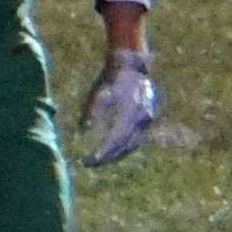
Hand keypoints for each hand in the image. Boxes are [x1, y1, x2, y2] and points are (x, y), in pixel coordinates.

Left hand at [78, 48, 159, 166]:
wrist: (133, 68)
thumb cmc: (113, 78)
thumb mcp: (100, 91)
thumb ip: (94, 109)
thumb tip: (84, 128)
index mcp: (130, 111)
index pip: (116, 139)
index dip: (103, 152)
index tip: (90, 160)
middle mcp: (141, 119)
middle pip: (124, 147)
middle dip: (106, 157)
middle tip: (88, 163)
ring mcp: (146, 122)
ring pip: (130, 146)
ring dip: (115, 155)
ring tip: (98, 161)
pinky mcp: (147, 122)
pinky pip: (135, 141)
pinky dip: (122, 148)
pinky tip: (110, 153)